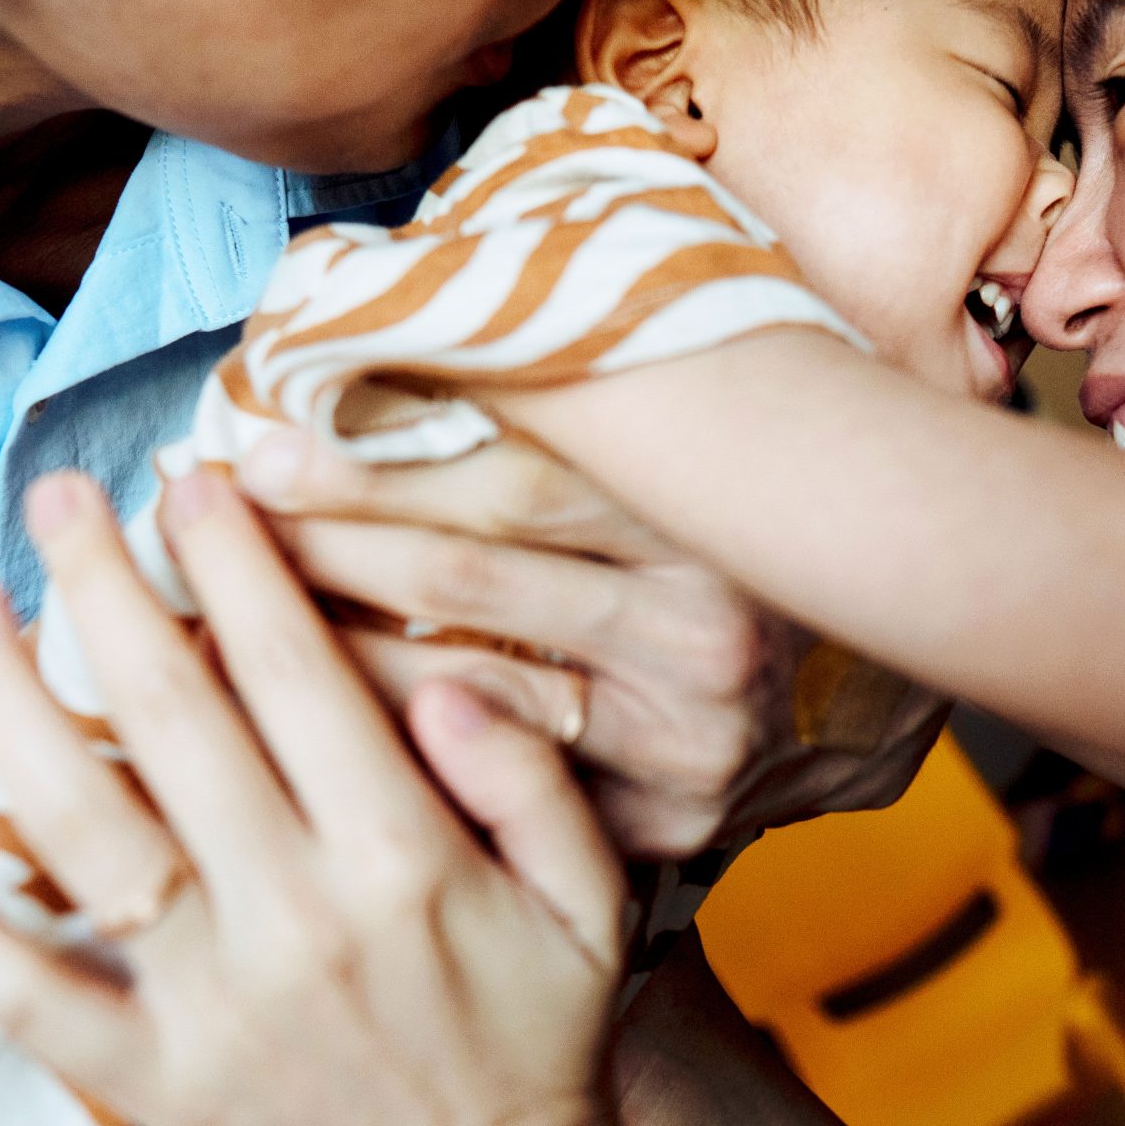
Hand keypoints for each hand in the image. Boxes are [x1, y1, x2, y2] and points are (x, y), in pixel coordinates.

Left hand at [0, 470, 678, 1125]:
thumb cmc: (541, 1041)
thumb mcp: (590, 896)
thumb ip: (530, 776)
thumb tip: (447, 679)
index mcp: (405, 856)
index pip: (296, 672)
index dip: (235, 561)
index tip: (190, 477)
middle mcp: (297, 915)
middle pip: (172, 716)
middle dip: (108, 584)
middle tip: (58, 493)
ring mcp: (212, 1002)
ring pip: (80, 826)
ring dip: (4, 701)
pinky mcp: (154, 1080)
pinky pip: (26, 998)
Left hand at [239, 426, 948, 855]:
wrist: (937, 644)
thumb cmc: (772, 516)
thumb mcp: (707, 435)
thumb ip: (585, 384)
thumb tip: (417, 295)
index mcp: (706, 519)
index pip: (505, 485)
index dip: (372, 464)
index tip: (248, 445)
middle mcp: (703, 638)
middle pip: (471, 587)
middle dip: (317, 555)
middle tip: (187, 534)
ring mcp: (692, 748)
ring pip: (466, 699)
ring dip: (324, 666)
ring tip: (196, 636)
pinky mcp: (678, 830)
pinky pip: (511, 798)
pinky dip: (401, 768)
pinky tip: (291, 751)